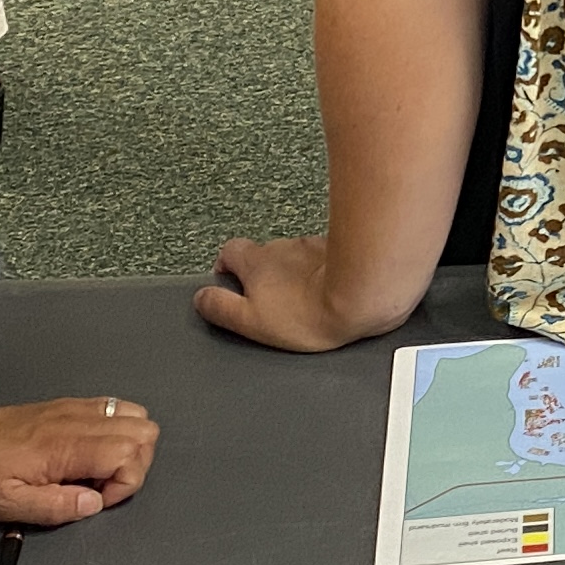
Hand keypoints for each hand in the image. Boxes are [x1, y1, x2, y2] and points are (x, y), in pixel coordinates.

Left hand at [0, 392, 155, 524]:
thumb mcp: (7, 504)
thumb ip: (55, 508)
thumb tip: (92, 504)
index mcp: (65, 447)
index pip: (129, 454)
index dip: (123, 484)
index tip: (94, 498)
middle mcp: (77, 423)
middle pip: (144, 432)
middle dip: (135, 465)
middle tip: (100, 485)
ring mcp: (77, 411)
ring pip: (137, 417)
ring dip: (130, 447)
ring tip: (99, 470)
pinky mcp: (72, 408)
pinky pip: (116, 409)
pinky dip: (118, 432)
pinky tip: (91, 453)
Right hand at [197, 232, 419, 351]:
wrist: (363, 293)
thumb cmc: (310, 311)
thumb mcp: (252, 320)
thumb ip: (221, 308)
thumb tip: (202, 299)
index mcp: (256, 261)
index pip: (229, 252)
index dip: (227, 268)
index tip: (232, 287)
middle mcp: (283, 246)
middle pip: (265, 255)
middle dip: (267, 275)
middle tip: (276, 302)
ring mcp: (314, 245)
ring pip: (297, 257)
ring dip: (299, 273)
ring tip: (310, 301)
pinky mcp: (343, 250)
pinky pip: (327, 259)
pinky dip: (326, 272)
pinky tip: (335, 292)